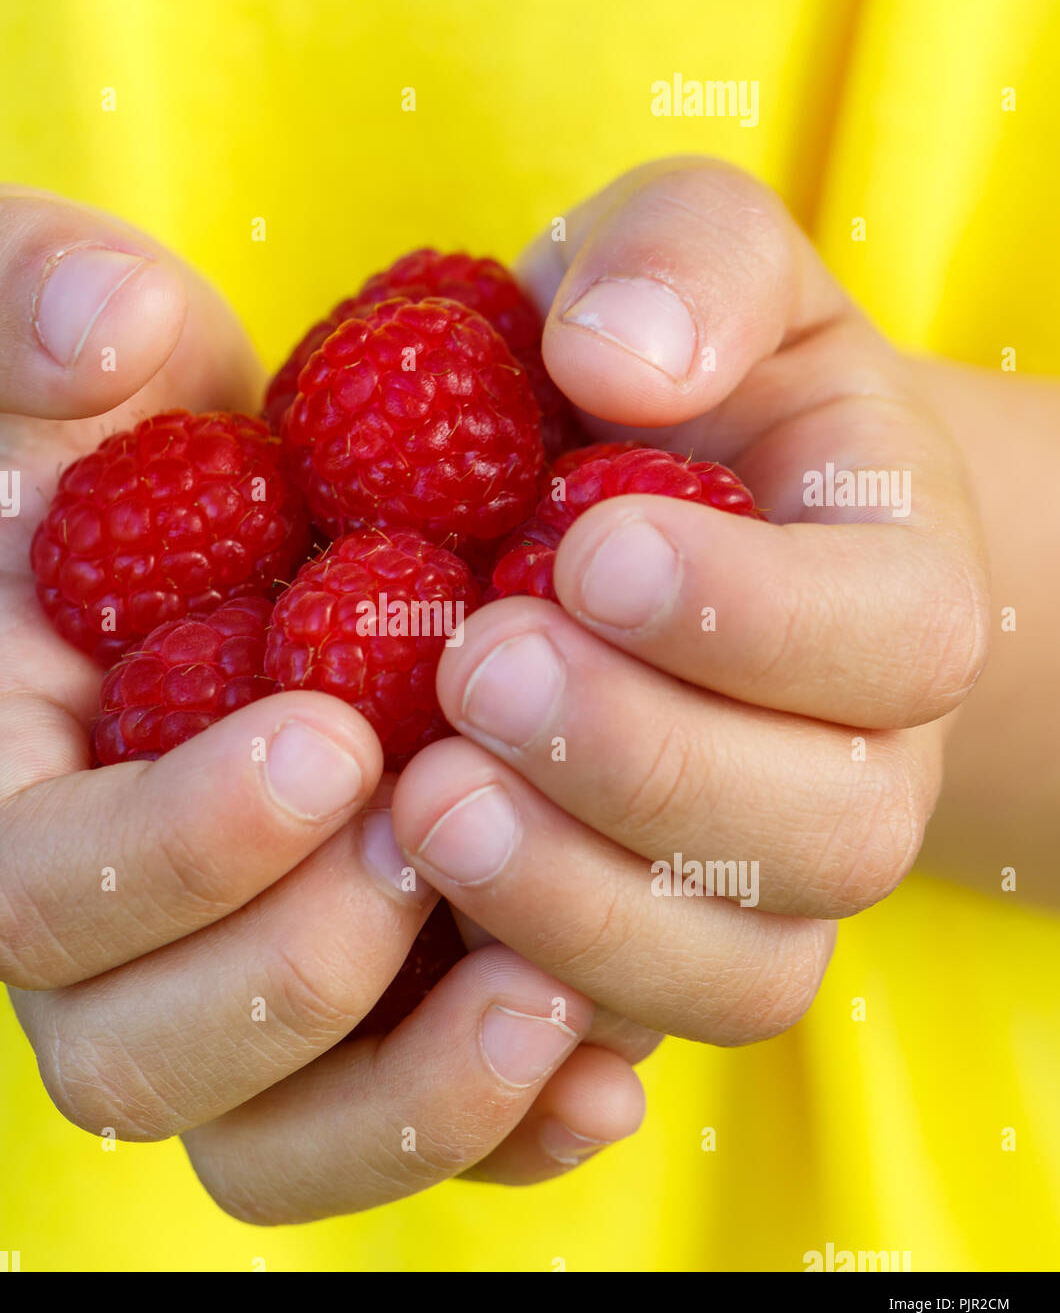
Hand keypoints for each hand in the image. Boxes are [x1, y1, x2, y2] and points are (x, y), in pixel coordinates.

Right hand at [0, 185, 647, 1223]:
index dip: (177, 849)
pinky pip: (396, 1132)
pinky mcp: (349, 994)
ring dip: (412, 1092)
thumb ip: (13, 289)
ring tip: (546, 983)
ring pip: (276, 1143)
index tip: (332, 734)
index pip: (36, 892)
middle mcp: (103, 918)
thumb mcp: (12, 301)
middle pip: (143, 1061)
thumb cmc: (75, 403)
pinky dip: (502, 1128)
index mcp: (1, 771)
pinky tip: (602, 1060)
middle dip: (296, 976)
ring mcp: (225, 970)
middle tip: (437, 828)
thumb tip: (103, 328)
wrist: (156, 491)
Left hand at [393, 159, 989, 1044]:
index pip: (890, 638)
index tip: (589, 549)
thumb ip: (682, 269)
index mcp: (894, 593)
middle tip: (480, 675)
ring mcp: (753, 885)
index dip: (751, 614)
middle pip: (820, 835)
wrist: (645, 515)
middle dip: (645, 765)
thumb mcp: (689, 268)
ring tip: (424, 800)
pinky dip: (525, 1029)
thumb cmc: (671, 384)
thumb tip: (619, 359)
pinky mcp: (643, 953)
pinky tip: (419, 950)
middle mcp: (853, 766)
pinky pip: (615, 1043)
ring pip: (726, 971)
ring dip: (574, 904)